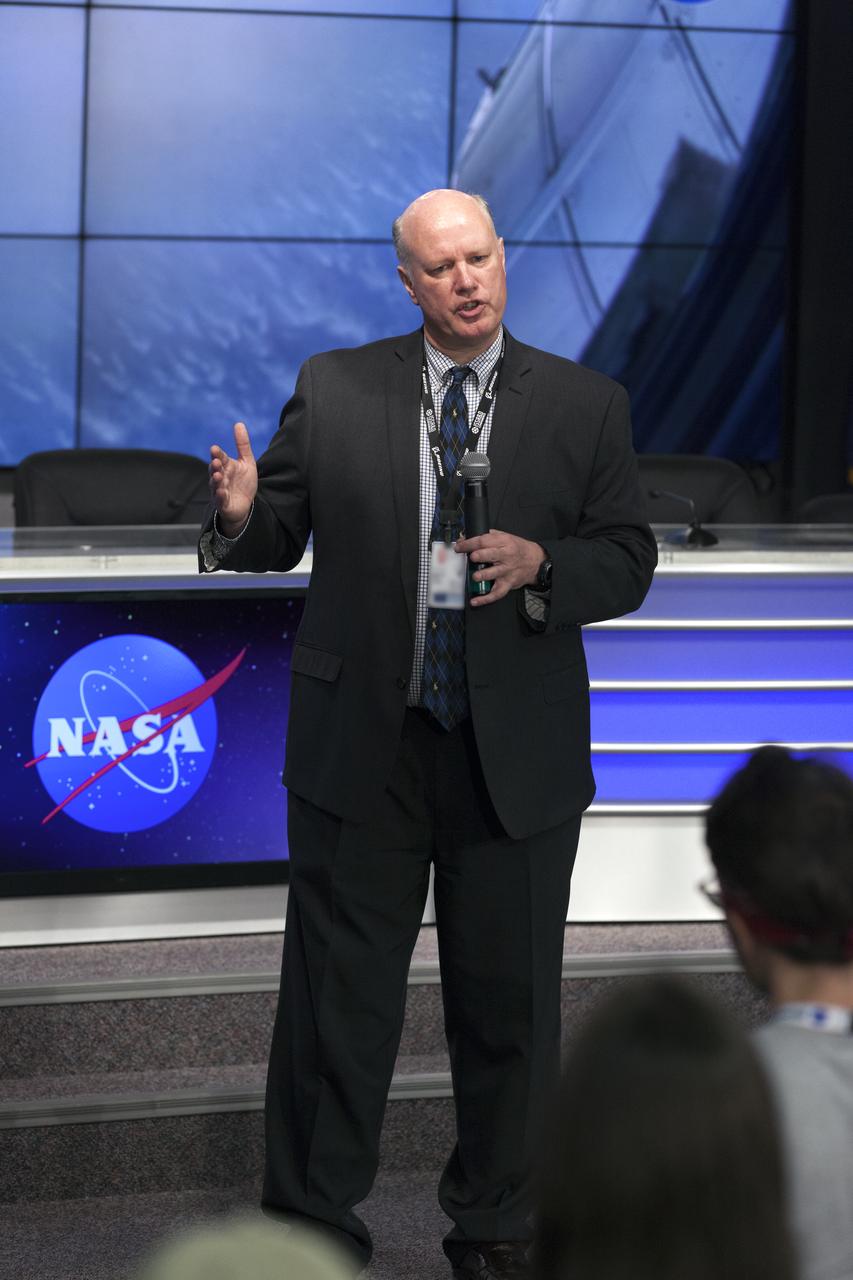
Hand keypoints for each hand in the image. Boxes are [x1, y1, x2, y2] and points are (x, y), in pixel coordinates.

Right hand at [209, 421, 257, 536]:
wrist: (245, 505)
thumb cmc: (243, 482)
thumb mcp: (247, 462)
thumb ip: (242, 445)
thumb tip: (239, 423)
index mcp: (226, 466)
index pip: (220, 457)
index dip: (217, 454)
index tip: (215, 449)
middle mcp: (220, 477)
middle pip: (215, 470)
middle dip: (214, 466)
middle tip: (216, 461)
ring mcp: (219, 490)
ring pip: (215, 484)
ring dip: (216, 480)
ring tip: (218, 475)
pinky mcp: (223, 503)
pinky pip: (220, 499)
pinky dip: (220, 496)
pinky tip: (221, 492)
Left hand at [454, 530, 545, 605]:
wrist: (536, 561)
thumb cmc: (517, 548)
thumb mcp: (504, 537)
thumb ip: (486, 537)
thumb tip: (464, 538)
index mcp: (503, 542)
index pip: (484, 540)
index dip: (470, 544)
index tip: (459, 547)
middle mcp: (506, 556)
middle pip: (491, 555)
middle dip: (480, 556)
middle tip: (471, 557)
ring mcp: (507, 571)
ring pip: (495, 573)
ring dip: (484, 575)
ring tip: (475, 577)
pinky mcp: (508, 583)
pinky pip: (497, 593)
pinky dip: (486, 598)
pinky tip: (475, 601)